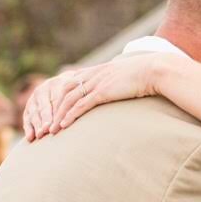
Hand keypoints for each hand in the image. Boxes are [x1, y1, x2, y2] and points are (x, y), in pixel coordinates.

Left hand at [23, 54, 174, 139]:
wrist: (155, 70)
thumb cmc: (145, 75)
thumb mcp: (125, 77)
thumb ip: (116, 82)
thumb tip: (118, 89)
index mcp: (95, 71)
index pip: (69, 84)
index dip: (57, 99)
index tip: (51, 113)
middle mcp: (92, 76)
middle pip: (62, 93)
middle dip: (52, 110)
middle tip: (45, 124)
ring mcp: (96, 83)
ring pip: (68, 101)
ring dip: (57, 117)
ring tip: (50, 131)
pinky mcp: (102, 92)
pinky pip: (80, 105)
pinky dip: (69, 116)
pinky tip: (63, 126)